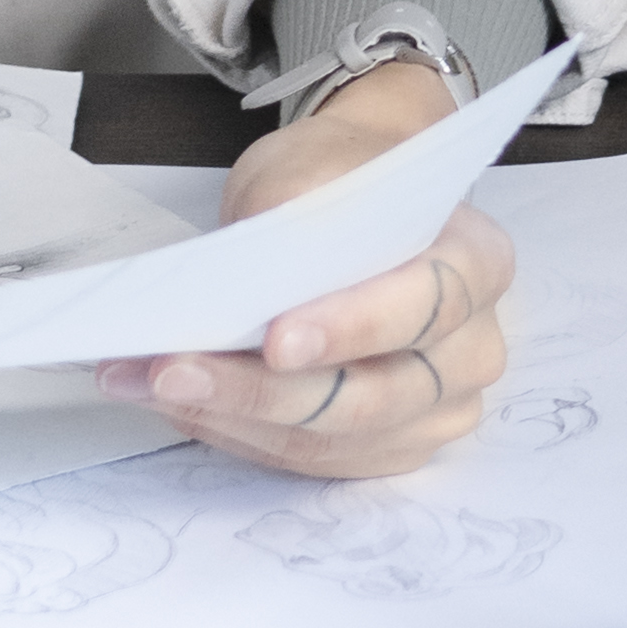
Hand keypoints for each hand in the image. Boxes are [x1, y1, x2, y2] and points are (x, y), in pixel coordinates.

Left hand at [101, 59, 517, 482]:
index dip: (351, 328)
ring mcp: (436, 410)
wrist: (357, 201)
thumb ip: (295, 222)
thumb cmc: (342, 179)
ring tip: (146, 383)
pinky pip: (311, 460)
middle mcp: (474, 349)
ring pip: (332, 440)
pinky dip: (239, 434)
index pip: (424, 306)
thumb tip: (241, 290)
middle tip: (170, 369)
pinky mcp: (388, 448)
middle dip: (261, 390)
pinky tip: (181, 404)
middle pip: (373, 395)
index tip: (273, 338)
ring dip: (231, 416)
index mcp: (480, 263)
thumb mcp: (314, 167)